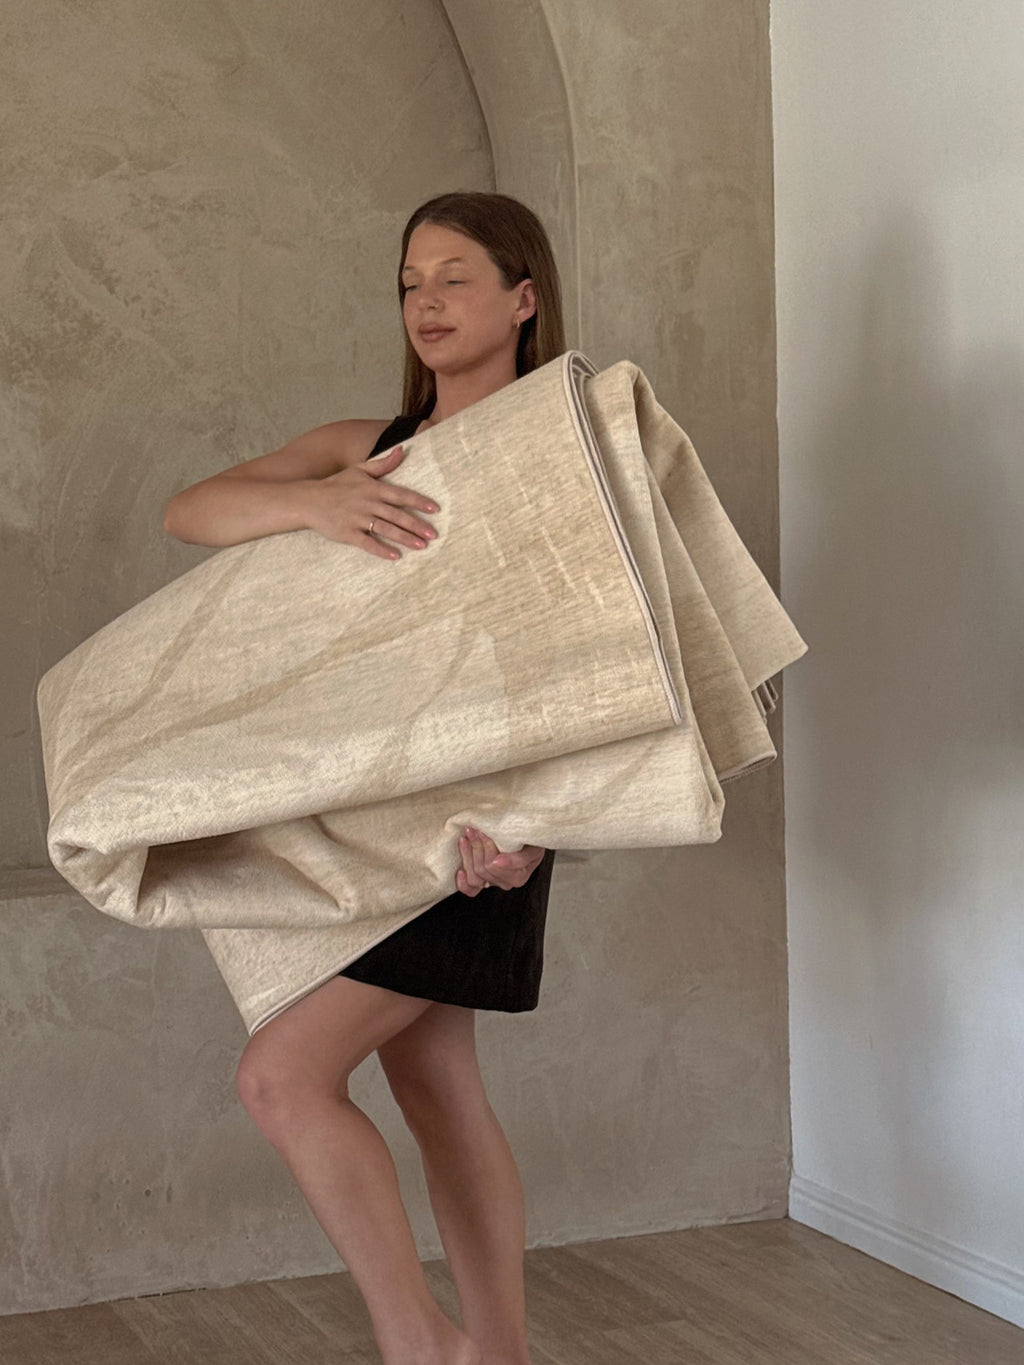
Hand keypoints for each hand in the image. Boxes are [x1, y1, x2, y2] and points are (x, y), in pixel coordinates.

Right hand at [304, 444, 438, 559]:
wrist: (309, 500)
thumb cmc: (337, 485)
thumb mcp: (359, 470)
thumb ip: (383, 464)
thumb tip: (402, 450)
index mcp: (373, 488)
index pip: (401, 495)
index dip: (419, 501)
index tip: (435, 509)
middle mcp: (367, 503)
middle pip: (397, 515)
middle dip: (416, 525)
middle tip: (433, 534)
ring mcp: (357, 519)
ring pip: (386, 529)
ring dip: (405, 538)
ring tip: (421, 546)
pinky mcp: (348, 533)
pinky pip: (367, 543)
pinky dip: (381, 550)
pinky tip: (396, 556)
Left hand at [456, 827, 545, 896]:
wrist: (530, 841)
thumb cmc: (531, 843)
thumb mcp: (533, 849)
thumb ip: (520, 858)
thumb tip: (498, 861)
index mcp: (518, 877)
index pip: (494, 864)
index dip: (486, 846)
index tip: (482, 829)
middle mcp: (506, 883)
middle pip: (483, 868)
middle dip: (476, 846)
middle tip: (474, 829)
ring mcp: (494, 883)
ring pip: (474, 876)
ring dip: (467, 855)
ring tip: (466, 837)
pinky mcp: (483, 883)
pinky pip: (471, 890)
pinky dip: (463, 883)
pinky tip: (459, 871)